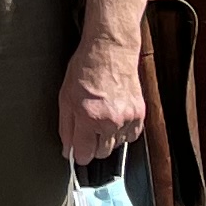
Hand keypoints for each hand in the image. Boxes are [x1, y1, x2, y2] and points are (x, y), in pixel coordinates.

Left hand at [58, 30, 143, 172]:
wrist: (110, 50)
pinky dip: (123, 131)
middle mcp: (110, 121)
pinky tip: (115, 117)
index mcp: (88, 117)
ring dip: (108, 137)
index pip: (84, 155)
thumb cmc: (86, 69)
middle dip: (93, 145)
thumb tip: (68, 150)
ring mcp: (127, 118)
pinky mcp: (139, 113)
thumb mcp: (65, 97)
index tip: (78, 152)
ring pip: (117, 145)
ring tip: (103, 117)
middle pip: (102, 154)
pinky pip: (131, 136)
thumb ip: (66, 128)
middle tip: (89, 128)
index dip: (79, 155)